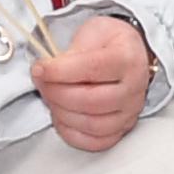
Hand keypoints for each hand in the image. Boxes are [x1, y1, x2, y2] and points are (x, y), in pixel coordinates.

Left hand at [31, 15, 154, 152]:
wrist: (129, 54)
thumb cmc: (110, 43)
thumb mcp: (92, 32)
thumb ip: (72, 51)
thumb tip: (48, 70)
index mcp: (127, 58)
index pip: (92, 68)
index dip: (60, 71)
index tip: (39, 68)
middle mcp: (134, 88)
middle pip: (91, 100)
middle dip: (56, 92)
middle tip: (41, 82)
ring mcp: (130, 111)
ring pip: (92, 124)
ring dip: (62, 113)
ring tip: (50, 97)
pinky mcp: (122, 128)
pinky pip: (96, 142)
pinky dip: (72, 132)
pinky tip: (61, 116)